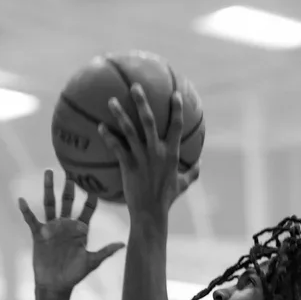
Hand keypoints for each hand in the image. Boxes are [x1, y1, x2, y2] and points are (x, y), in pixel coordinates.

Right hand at [18, 171, 123, 291]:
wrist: (56, 285)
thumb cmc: (74, 275)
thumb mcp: (91, 262)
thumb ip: (105, 252)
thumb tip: (123, 244)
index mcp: (80, 230)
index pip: (87, 210)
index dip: (91, 198)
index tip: (95, 185)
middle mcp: (66, 225)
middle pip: (68, 201)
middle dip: (69, 187)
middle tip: (71, 171)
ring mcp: (52, 228)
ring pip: (50, 204)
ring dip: (49, 188)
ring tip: (49, 172)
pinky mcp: (39, 234)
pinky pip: (32, 219)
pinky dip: (26, 210)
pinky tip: (21, 200)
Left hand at [97, 85, 199, 221]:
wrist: (150, 213)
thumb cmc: (166, 199)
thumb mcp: (183, 185)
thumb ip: (193, 172)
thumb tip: (201, 163)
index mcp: (172, 153)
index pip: (177, 126)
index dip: (177, 109)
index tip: (175, 94)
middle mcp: (157, 151)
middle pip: (149, 120)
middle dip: (142, 101)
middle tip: (135, 86)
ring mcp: (142, 157)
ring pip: (129, 130)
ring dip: (120, 114)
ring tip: (111, 100)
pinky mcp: (128, 165)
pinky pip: (116, 147)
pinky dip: (108, 136)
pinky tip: (100, 127)